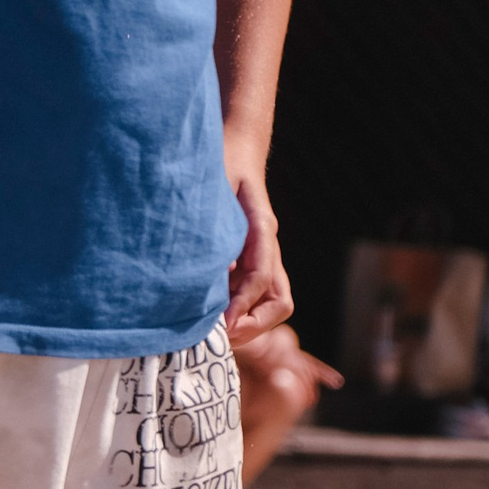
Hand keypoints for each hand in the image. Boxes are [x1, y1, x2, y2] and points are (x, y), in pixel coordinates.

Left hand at [222, 169, 292, 344]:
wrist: (234, 151)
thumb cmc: (217, 167)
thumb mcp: (211, 190)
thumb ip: (212, 227)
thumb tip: (217, 270)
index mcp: (260, 229)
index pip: (261, 276)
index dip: (241, 304)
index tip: (221, 325)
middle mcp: (267, 248)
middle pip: (280, 302)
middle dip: (254, 326)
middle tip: (219, 337)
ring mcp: (263, 258)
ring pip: (272, 304)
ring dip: (247, 325)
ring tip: (213, 335)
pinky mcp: (251, 262)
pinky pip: (254, 298)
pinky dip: (237, 313)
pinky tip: (208, 317)